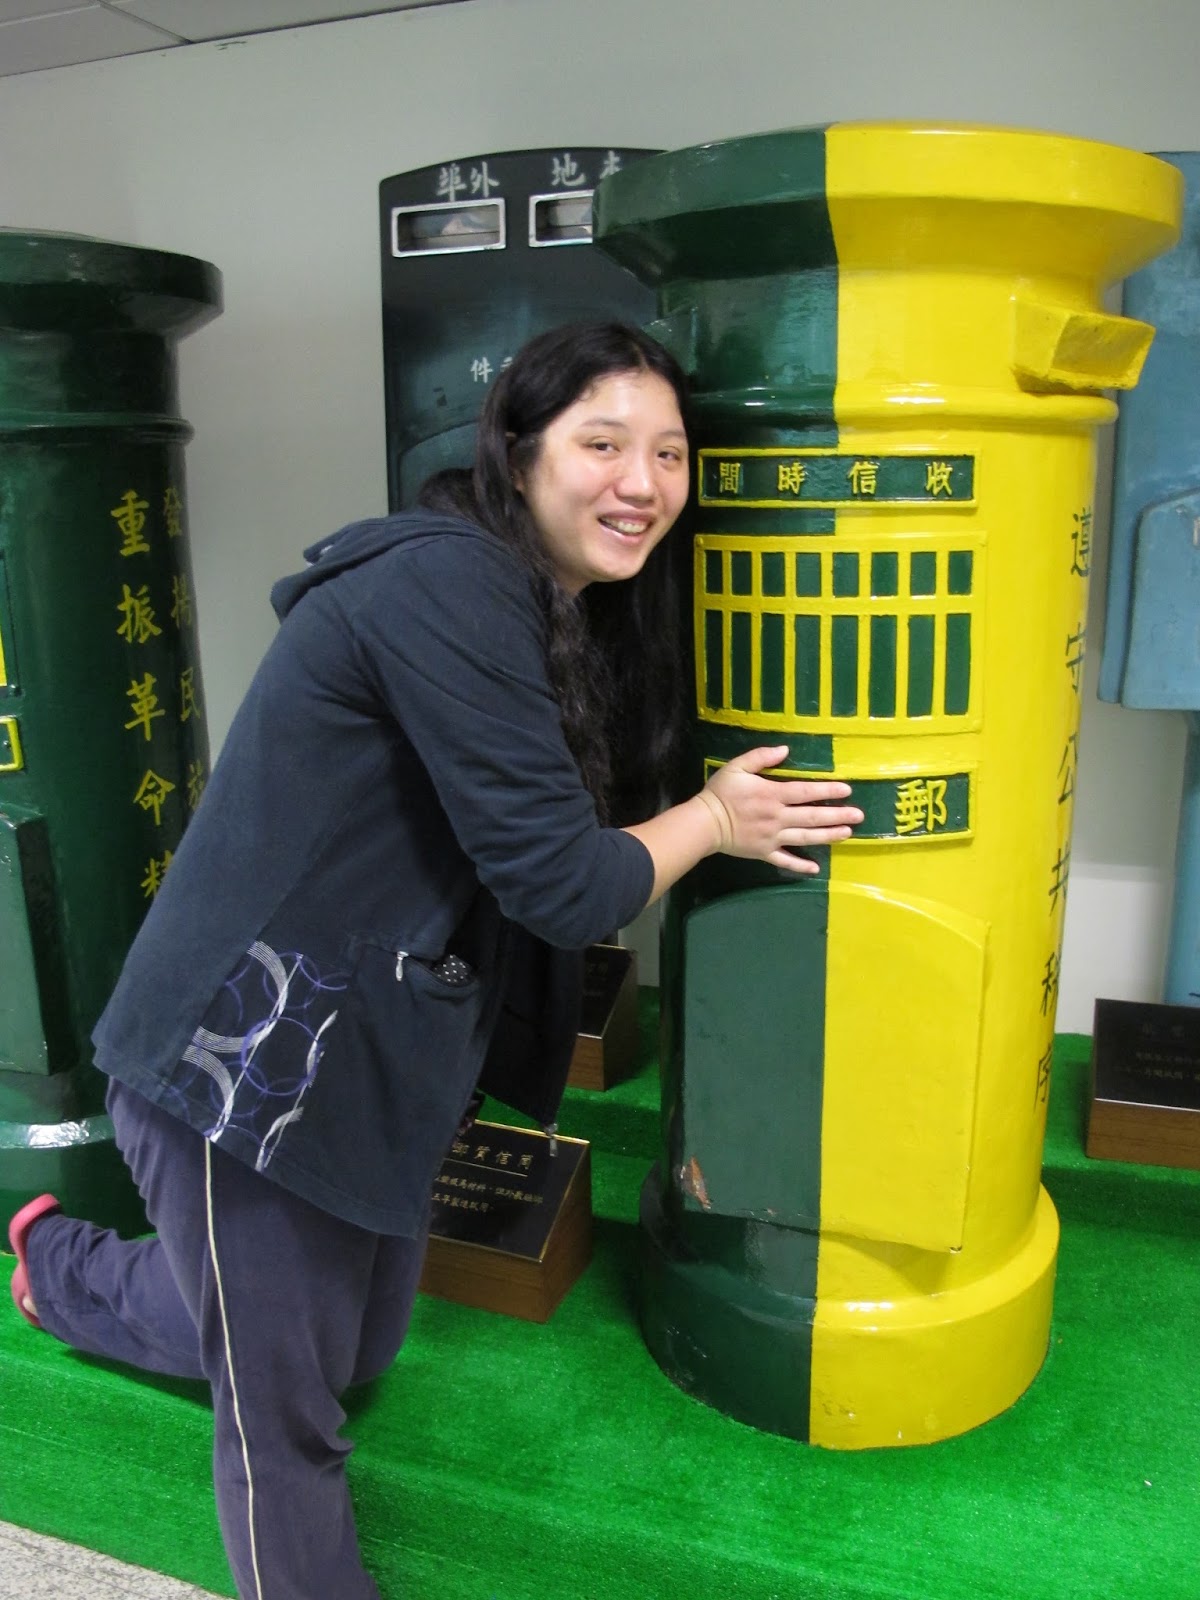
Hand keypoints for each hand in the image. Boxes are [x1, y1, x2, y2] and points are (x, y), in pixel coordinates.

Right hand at [696, 745, 861, 873]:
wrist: (703, 823)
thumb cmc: (721, 792)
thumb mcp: (737, 767)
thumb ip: (761, 757)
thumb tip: (785, 750)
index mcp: (772, 795)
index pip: (806, 792)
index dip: (828, 790)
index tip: (847, 790)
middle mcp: (777, 818)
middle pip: (812, 816)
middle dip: (838, 815)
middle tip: (859, 815)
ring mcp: (772, 838)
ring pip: (805, 837)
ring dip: (828, 835)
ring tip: (848, 833)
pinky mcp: (764, 853)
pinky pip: (785, 861)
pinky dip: (800, 865)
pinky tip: (816, 869)